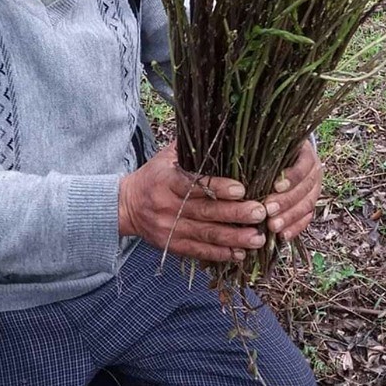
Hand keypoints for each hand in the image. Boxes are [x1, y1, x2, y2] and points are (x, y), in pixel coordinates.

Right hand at [118, 144, 266, 262]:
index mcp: (166, 180)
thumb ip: (188, 149)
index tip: (242, 189)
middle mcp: (167, 205)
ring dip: (234, 238)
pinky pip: (198, 251)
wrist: (125, 206)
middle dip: (235, 214)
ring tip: (257, 238)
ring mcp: (169, 228)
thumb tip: (219, 131)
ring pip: (205, 234)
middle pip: (205, 211)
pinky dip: (219, 253)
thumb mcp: (165, 158)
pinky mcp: (171, 245)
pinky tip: (238, 254)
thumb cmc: (153, 177)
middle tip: (260, 213)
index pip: (193, 184)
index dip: (218, 188)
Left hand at [264, 139, 322, 241]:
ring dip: (289, 218)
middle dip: (286, 201)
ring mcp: (315, 190)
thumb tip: (243, 158)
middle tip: (268, 210)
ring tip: (273, 226)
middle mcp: (314, 173)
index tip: (276, 186)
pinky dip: (295, 228)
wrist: (288, 158)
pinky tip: (283, 236)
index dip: (291, 177)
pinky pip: (306, 219)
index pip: (303, 166)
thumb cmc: (272, 152)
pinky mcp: (311, 205)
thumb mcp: (270, 147)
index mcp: (305, 155)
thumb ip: (262, 154)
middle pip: (304, 189)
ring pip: (307, 206)